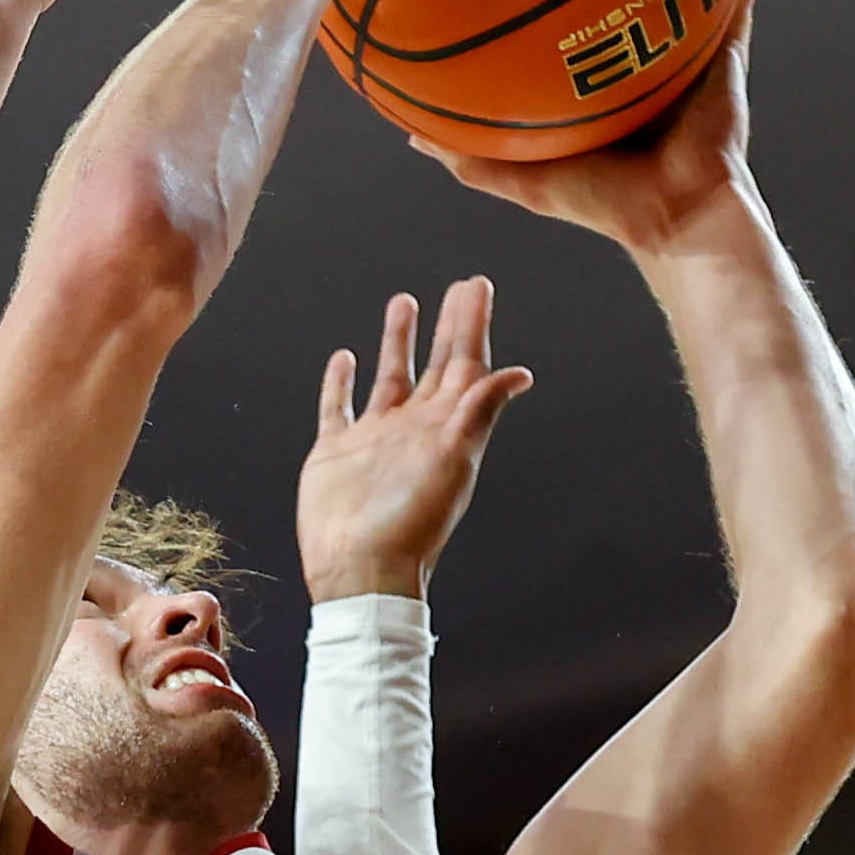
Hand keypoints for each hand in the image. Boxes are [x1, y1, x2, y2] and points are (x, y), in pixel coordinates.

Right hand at [299, 277, 535, 599]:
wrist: (359, 568)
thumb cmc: (410, 522)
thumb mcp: (454, 461)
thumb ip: (479, 411)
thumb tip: (519, 374)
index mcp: (445, 426)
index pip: (466, 363)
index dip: (473, 324)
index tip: (478, 286)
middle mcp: (413, 427)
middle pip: (436, 364)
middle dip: (449, 325)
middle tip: (459, 287)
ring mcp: (374, 439)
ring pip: (390, 376)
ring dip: (398, 341)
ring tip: (404, 302)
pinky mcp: (335, 452)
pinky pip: (338, 407)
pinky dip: (340, 382)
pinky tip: (345, 359)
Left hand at [407, 0, 760, 253]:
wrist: (675, 217)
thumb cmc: (603, 204)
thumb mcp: (523, 178)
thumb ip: (469, 157)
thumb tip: (410, 133)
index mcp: (596, 79)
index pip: (568, 22)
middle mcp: (640, 58)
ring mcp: (684, 54)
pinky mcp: (724, 58)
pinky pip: (735, 2)